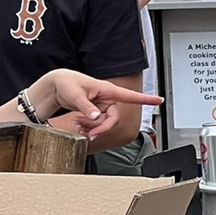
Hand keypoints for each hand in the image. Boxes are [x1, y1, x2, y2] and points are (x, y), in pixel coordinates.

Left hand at [30, 70, 160, 140]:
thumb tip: (97, 117)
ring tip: (76, 123)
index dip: (145, 99)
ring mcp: (102, 105)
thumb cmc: (66, 83)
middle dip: (101, 127)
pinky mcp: (96, 110)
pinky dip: (89, 127)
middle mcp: (107, 97)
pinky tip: (79, 125)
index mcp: (106, 89)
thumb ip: (86, 107)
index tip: (159, 101)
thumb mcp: (75, 95)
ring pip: (105, 123)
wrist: (56, 85)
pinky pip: (98, 123)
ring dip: (92, 127)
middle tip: (88, 131)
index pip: (129, 95)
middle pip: (114, 118)